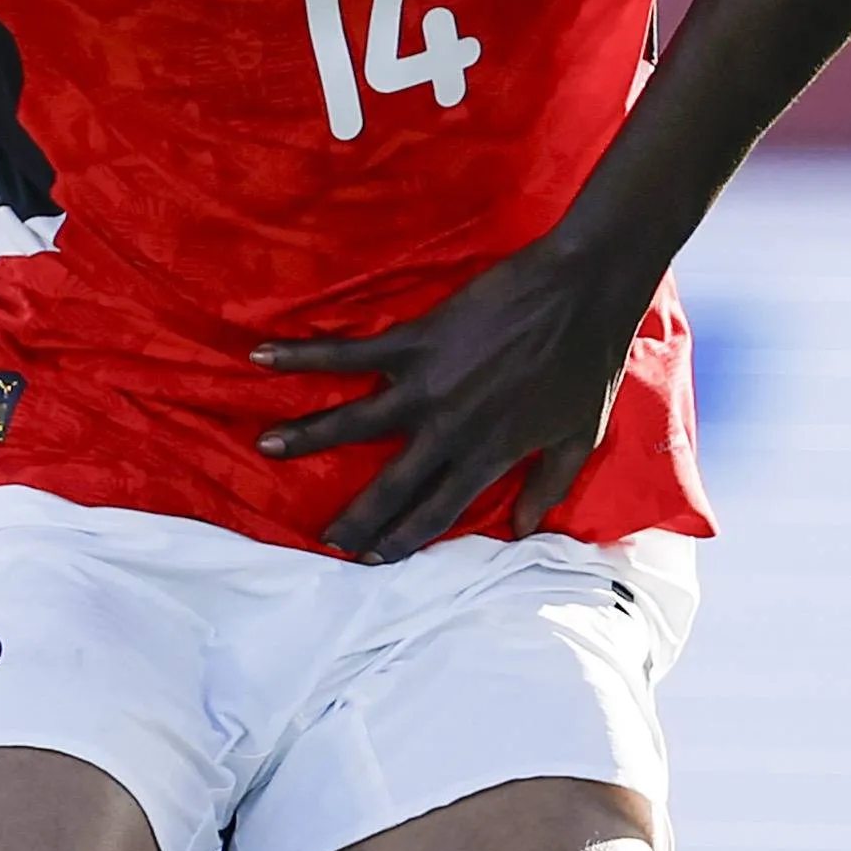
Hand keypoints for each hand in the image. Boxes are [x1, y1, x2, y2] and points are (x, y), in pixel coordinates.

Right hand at [254, 230, 653, 561]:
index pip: (437, 511)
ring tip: (267, 447)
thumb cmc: (588, 364)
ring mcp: (428, 384)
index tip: (371, 558)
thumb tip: (524, 530)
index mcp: (489, 455)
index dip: (403, 538)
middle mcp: (449, 429)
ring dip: (307, 436)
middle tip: (319, 540)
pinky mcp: (416, 339)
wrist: (584, 292)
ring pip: (355, 421)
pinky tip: (263, 355)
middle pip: (392, 484)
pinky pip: (350, 352)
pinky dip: (305, 354)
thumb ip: (550, 486)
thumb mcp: (580, 438)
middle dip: (353, 516)